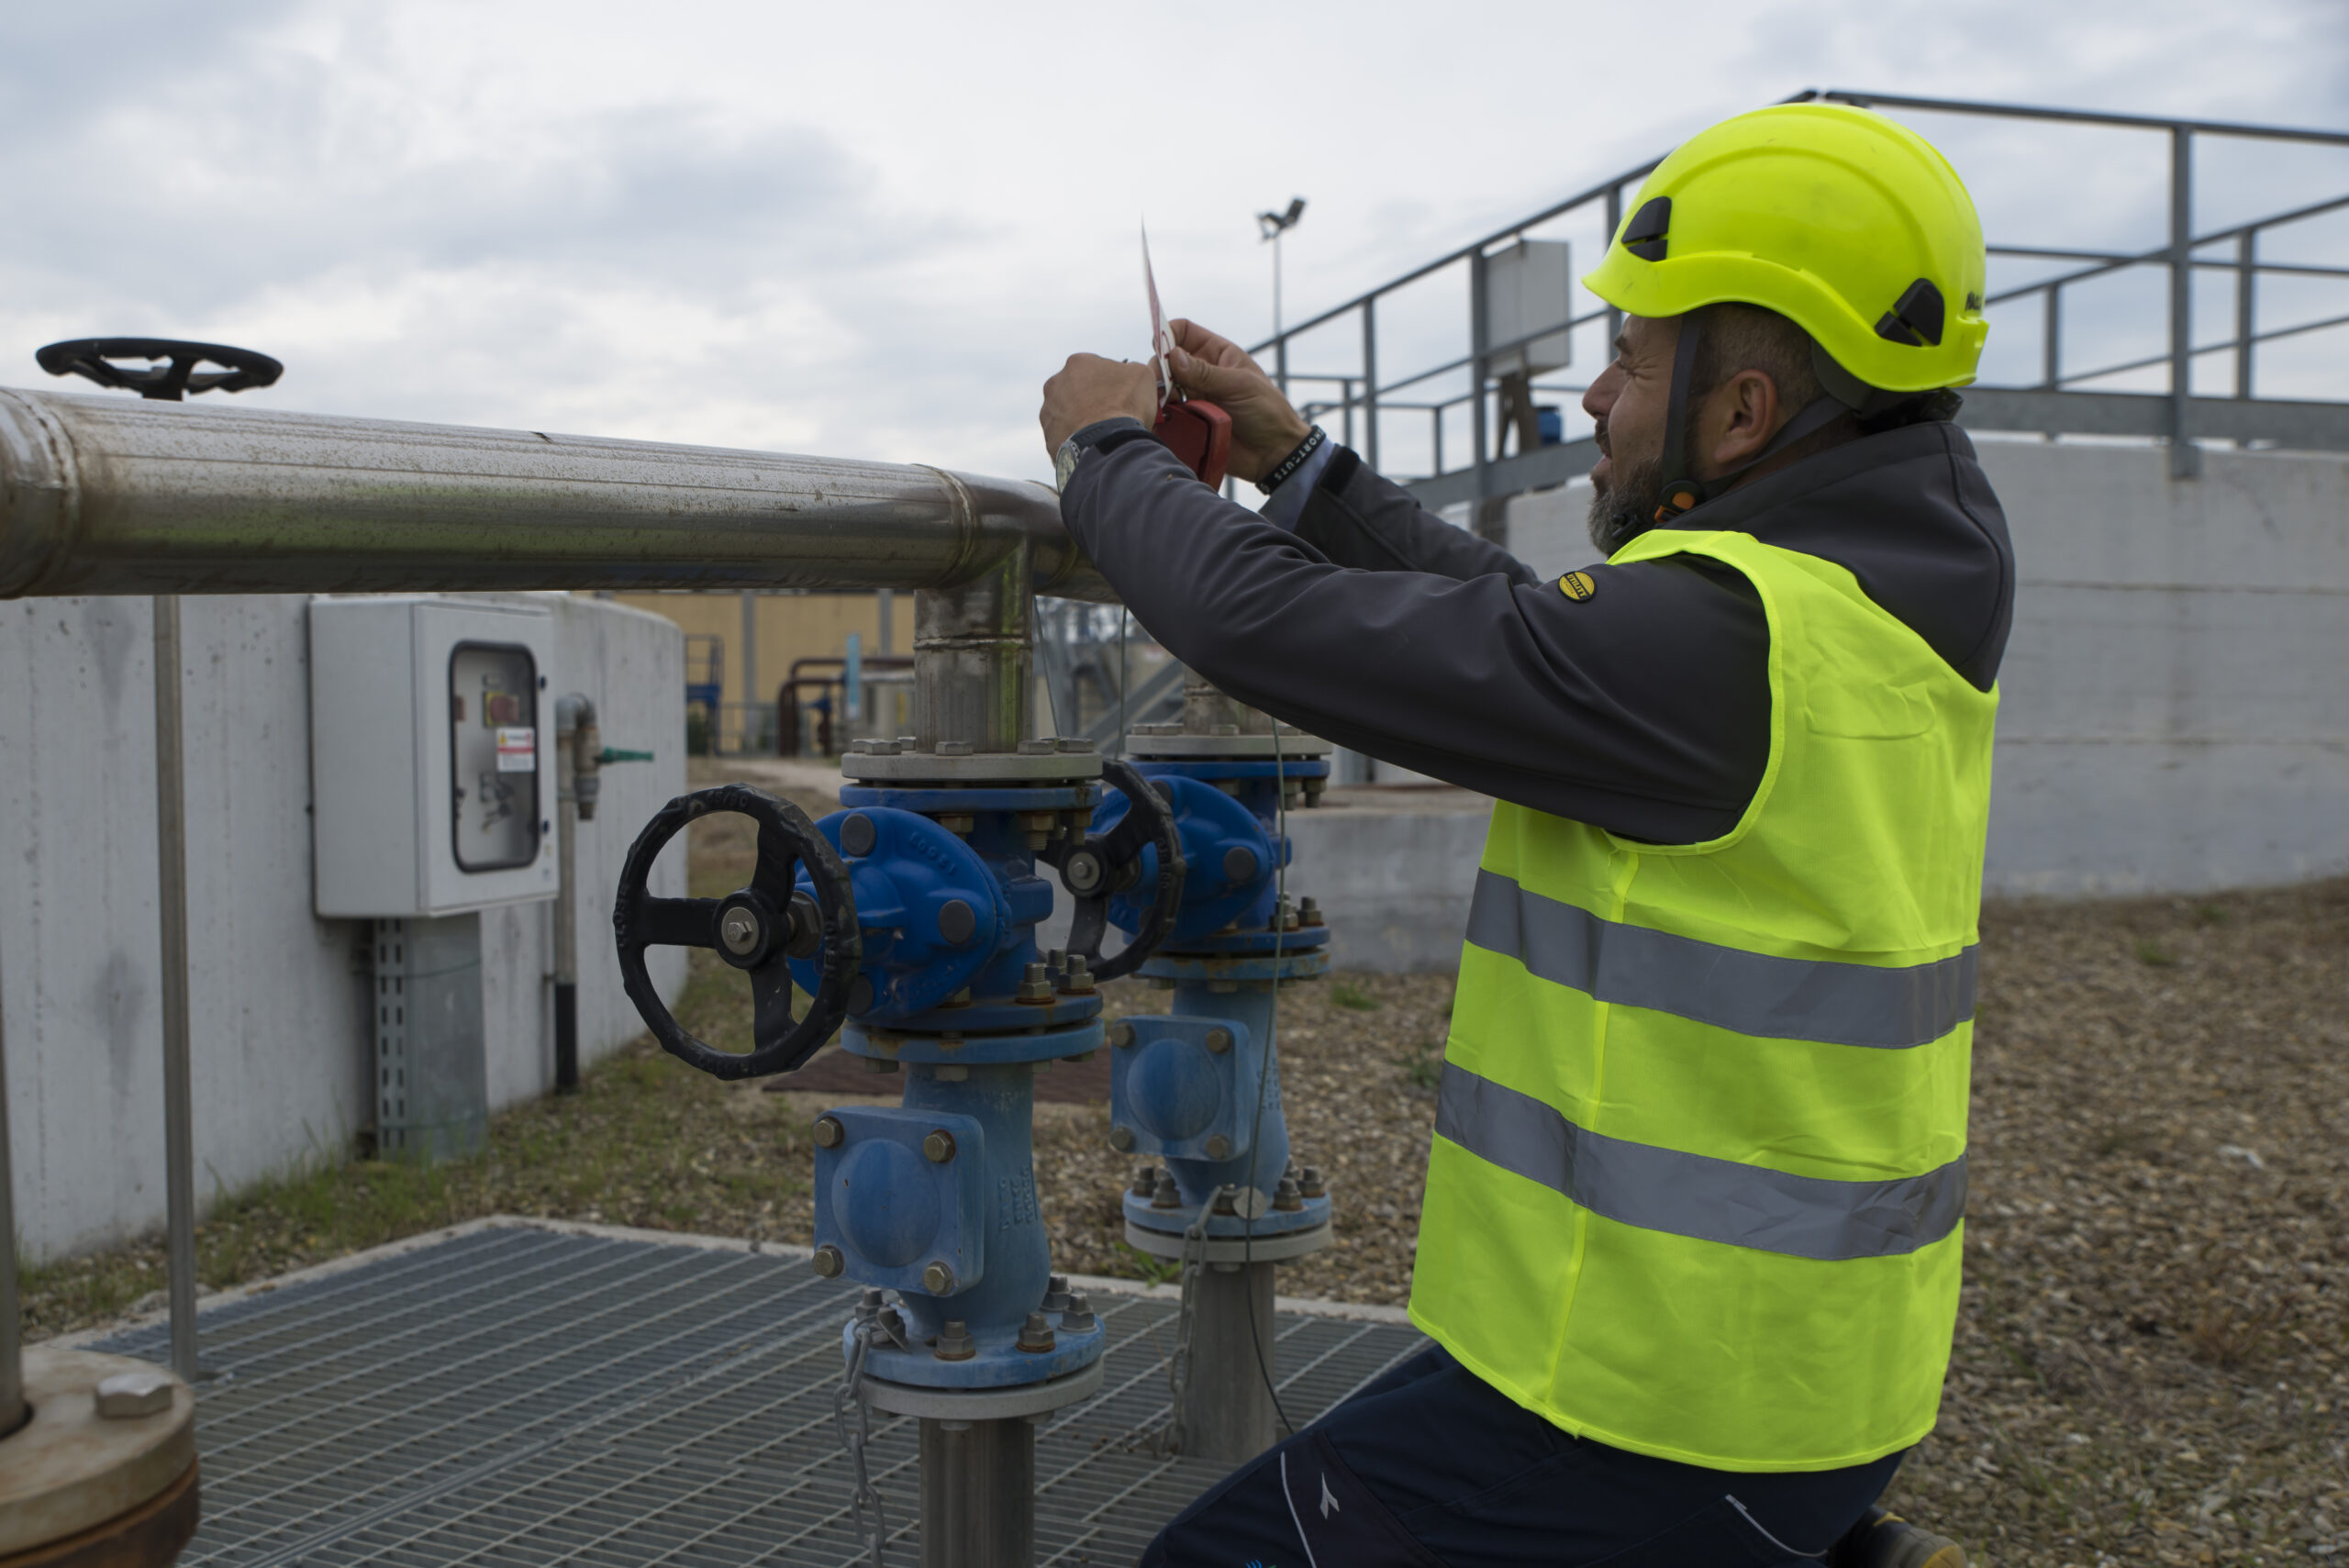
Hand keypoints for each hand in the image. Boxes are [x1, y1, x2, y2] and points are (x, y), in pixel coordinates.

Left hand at [1040, 355, 1158, 457]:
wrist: (1107, 444)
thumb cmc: (1125, 406)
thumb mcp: (1142, 375)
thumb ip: (1130, 368)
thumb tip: (1127, 372)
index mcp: (1078, 363)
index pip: (1095, 369)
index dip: (1110, 382)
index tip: (1121, 396)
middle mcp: (1056, 383)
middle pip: (1076, 389)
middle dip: (1090, 399)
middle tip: (1109, 415)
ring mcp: (1048, 411)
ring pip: (1066, 413)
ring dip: (1080, 419)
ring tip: (1100, 433)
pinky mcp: (1048, 436)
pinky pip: (1064, 437)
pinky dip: (1075, 440)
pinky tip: (1090, 445)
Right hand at [1166, 319, 1311, 482]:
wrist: (1272, 453)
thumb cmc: (1267, 411)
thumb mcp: (1239, 385)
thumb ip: (1206, 372)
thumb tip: (1173, 356)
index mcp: (1216, 353)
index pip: (1183, 331)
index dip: (1168, 334)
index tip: (1159, 348)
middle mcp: (1200, 373)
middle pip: (1165, 360)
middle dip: (1159, 369)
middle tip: (1162, 385)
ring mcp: (1192, 397)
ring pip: (1161, 387)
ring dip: (1157, 393)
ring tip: (1165, 405)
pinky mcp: (1187, 421)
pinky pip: (1165, 414)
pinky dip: (1160, 415)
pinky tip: (1165, 419)